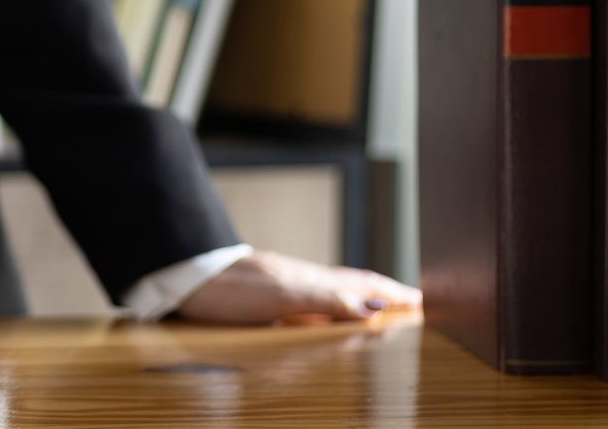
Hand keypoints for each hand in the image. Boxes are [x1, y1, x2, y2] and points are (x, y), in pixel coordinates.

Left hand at [173, 250, 421, 324]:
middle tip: (411, 309)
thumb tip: (374, 309)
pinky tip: (325, 327)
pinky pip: (311, 313)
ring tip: (379, 320)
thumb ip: (328, 298)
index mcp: (314, 280)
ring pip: (333, 302)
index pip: (366, 284)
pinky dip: (330, 319)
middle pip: (354, 291)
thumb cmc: (230, 288)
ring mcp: (284, 295)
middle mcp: (303, 285)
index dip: (395, 293)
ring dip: (359, 309)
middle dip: (384, 299)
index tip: (423, 300)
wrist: (184, 281)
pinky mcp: (266, 308)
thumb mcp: (284, 294)